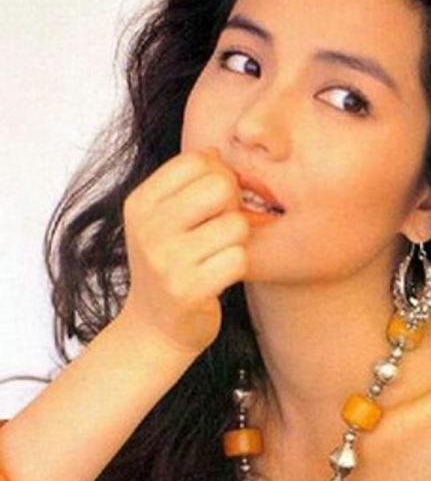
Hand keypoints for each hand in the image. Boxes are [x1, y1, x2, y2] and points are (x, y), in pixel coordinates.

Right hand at [119, 148, 248, 357]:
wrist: (154, 328)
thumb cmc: (169, 265)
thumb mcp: (161, 219)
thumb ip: (186, 184)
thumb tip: (216, 152)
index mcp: (140, 203)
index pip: (198, 160)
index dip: (218, 175)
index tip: (213, 201)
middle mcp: (148, 228)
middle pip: (221, 185)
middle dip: (232, 204)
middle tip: (221, 227)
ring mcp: (166, 260)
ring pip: (236, 224)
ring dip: (237, 241)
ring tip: (217, 254)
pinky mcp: (189, 290)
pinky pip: (239, 259)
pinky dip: (238, 266)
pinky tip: (220, 276)